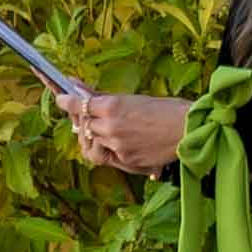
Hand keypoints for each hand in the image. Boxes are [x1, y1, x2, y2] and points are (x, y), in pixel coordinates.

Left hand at [58, 88, 187, 174]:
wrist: (191, 130)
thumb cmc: (169, 110)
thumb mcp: (136, 99)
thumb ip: (109, 99)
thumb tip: (84, 91)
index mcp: (113, 106)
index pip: (79, 104)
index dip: (66, 101)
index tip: (59, 97)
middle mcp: (111, 127)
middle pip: (83, 125)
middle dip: (82, 120)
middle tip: (84, 113)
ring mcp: (117, 146)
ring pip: (91, 143)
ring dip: (94, 136)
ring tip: (104, 130)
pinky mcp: (126, 161)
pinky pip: (108, 156)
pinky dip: (110, 149)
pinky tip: (120, 142)